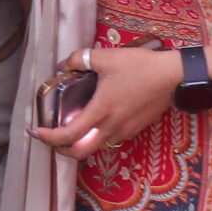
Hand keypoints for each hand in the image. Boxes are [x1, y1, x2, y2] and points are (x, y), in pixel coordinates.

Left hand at [33, 44, 180, 160]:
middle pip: (81, 153)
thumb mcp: (106, 58)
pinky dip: (96, 136)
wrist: (175, 76)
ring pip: (97, 147)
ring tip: (69, 128)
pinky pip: (110, 139)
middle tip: (50, 138)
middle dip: (61, 150)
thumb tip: (64, 64)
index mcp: (101, 112)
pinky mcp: (136, 129)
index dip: (48, 138)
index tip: (36, 131)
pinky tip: (94, 120)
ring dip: (79, 143)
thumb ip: (79, 59)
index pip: (68, 136)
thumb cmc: (141, 67)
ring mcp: (125, 131)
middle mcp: (112, 128)